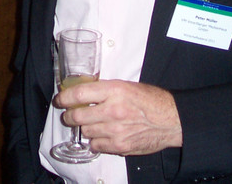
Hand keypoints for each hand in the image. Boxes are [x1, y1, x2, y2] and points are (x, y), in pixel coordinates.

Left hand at [54, 79, 182, 155]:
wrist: (171, 120)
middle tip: (69, 115)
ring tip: (90, 124)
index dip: (64, 97)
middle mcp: (113, 110)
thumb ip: (105, 90)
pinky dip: (95, 141)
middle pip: (77, 116)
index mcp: (114, 90)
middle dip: (69, 116)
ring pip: (85, 132)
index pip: (79, 93)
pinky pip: (96, 146)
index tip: (60, 99)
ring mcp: (115, 130)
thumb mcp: (127, 86)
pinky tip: (101, 135)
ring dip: (84, 128)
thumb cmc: (151, 101)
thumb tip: (83, 93)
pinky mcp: (120, 146)